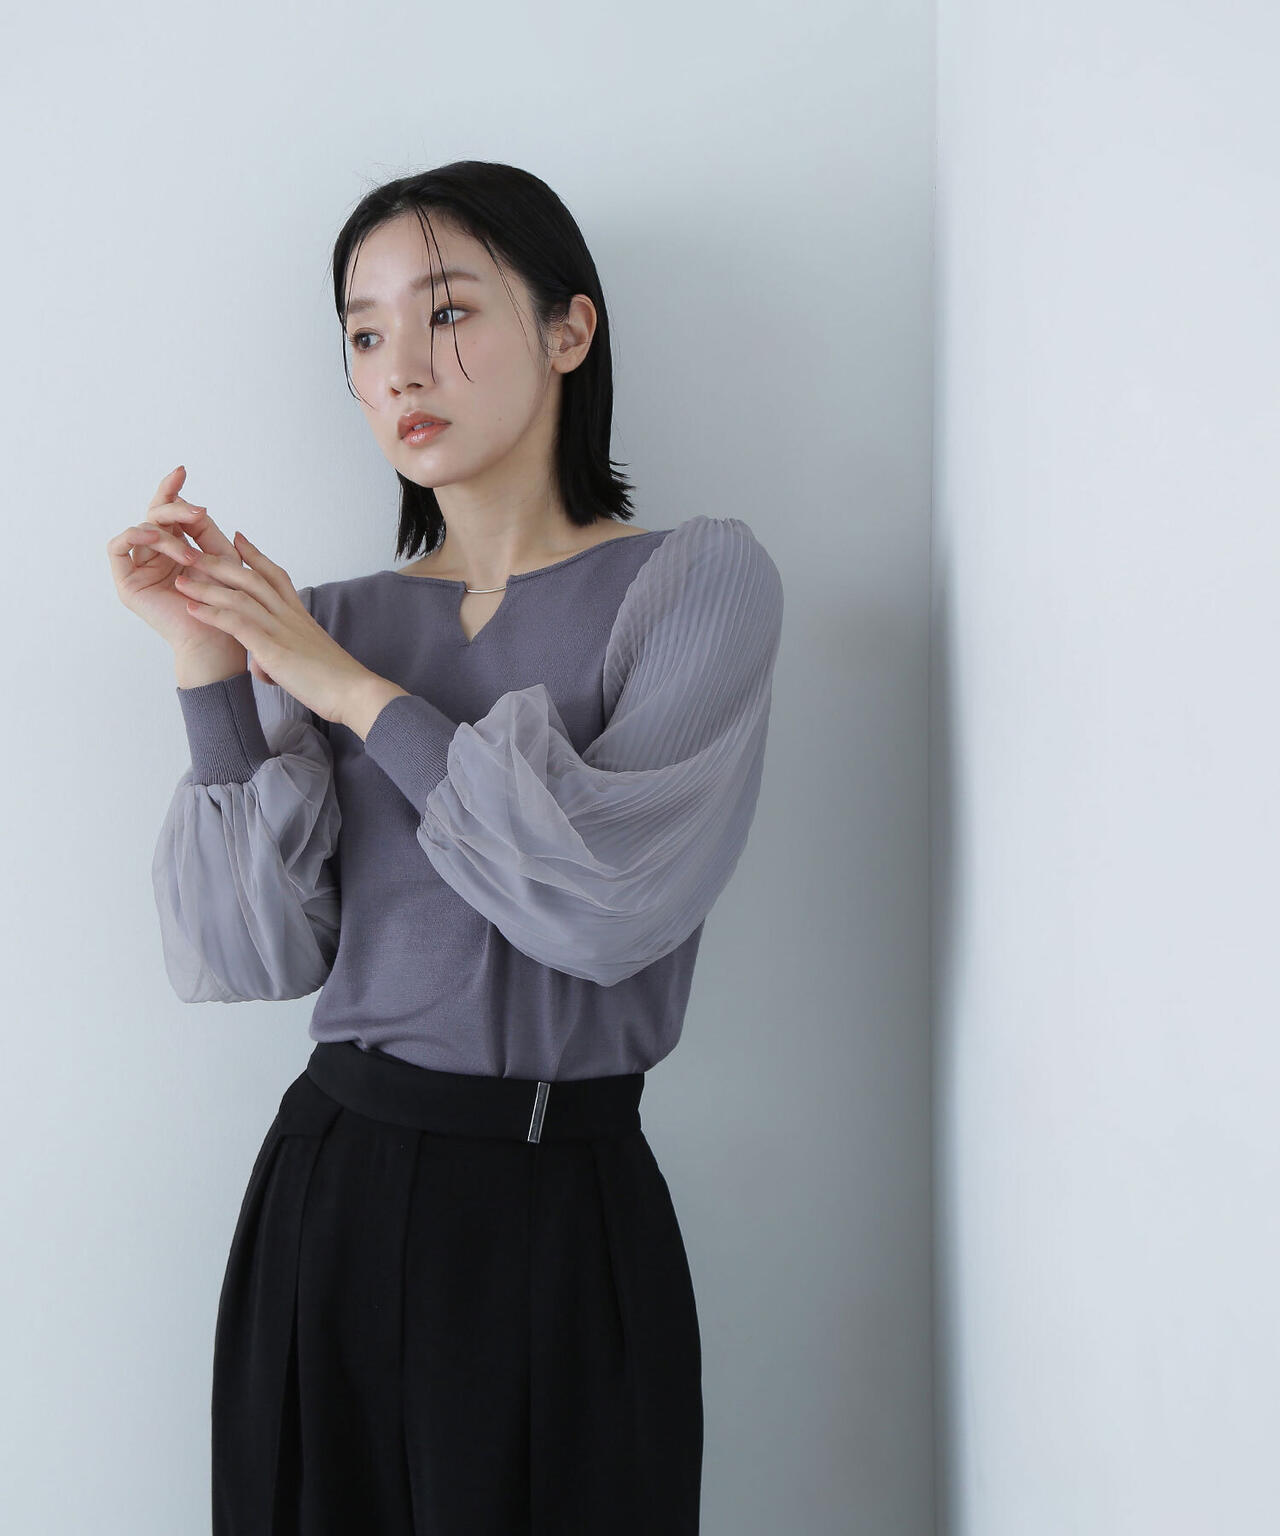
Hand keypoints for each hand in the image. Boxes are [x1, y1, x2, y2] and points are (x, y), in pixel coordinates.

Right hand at [107, 466, 245, 669]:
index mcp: (178, 548)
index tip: (181, 471)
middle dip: (174, 507)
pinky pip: (117, 547)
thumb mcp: (222, 557)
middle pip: (155, 515)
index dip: (172, 490)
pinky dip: (134, 534)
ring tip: (189, 553)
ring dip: (166, 532)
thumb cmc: (226, 602)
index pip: (170, 513)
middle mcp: (156, 555)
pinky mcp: (127, 582)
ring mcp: (140, 567)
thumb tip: (193, 504)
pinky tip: (154, 536)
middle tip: (196, 512)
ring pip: (142, 528)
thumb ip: (205, 529)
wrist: (219, 636)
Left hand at [173, 530, 373, 726]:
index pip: (276, 575)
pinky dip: (213, 615)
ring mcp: (281, 630)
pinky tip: (192, 610)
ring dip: (207, 587)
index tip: (238, 538)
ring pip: (239, 597)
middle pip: (251, 578)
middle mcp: (289, 616)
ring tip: (181, 581)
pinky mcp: (274, 649)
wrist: (354, 692)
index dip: (255, 555)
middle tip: (194, 551)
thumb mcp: (305, 661)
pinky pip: (238, 625)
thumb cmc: (334, 681)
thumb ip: (280, 656)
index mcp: (299, 615)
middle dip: (220, 563)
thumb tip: (263, 666)